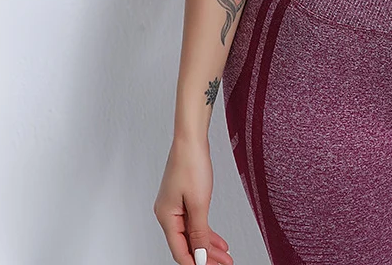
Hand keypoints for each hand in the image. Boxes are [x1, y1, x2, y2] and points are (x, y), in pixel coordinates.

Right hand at [153, 135, 234, 264]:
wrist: (191, 139)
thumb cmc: (191, 164)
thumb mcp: (198, 203)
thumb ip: (199, 232)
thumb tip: (199, 255)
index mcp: (166, 217)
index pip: (180, 250)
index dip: (195, 262)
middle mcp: (167, 214)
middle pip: (186, 244)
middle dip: (206, 256)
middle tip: (224, 264)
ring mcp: (174, 206)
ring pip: (192, 234)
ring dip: (208, 245)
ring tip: (225, 256)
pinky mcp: (182, 199)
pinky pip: (193, 222)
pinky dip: (206, 231)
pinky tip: (218, 240)